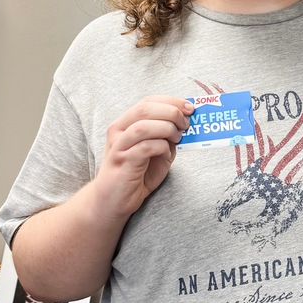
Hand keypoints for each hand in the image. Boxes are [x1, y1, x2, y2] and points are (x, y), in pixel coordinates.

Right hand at [92, 95, 193, 218]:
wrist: (113, 201)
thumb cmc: (135, 175)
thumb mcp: (156, 151)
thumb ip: (166, 137)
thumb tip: (186, 124)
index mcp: (125, 123)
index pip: (148, 101)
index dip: (171, 101)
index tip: (190, 107)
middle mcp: (118, 130)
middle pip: (145, 108)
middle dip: (171, 112)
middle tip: (186, 123)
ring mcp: (119, 145)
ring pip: (144, 126)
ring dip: (167, 129)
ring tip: (178, 138)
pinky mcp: (123, 161)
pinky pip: (146, 147)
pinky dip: (162, 148)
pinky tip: (166, 155)